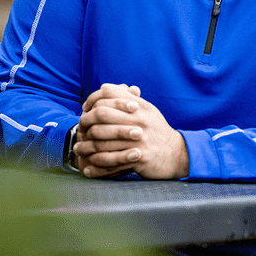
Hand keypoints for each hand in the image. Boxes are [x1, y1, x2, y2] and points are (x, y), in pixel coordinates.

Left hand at [74, 84, 188, 179]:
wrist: (177, 154)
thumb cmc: (157, 131)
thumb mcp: (146, 110)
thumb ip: (127, 98)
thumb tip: (105, 87)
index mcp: (139, 106)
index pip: (109, 94)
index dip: (92, 99)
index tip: (85, 109)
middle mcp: (139, 119)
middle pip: (102, 114)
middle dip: (86, 121)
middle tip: (79, 128)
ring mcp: (139, 138)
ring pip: (102, 139)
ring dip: (87, 145)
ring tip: (78, 149)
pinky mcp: (139, 157)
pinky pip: (111, 161)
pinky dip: (97, 166)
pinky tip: (88, 169)